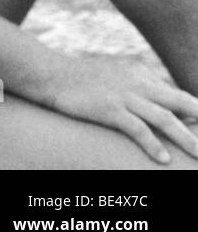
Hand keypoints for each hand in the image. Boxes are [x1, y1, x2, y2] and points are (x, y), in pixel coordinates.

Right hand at [40, 54, 197, 163]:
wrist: (48, 72)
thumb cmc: (77, 77)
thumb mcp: (111, 74)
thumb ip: (133, 84)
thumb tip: (152, 102)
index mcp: (138, 72)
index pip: (175, 93)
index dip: (193, 110)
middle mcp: (136, 82)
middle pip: (180, 101)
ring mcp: (124, 95)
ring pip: (165, 118)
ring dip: (185, 138)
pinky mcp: (109, 108)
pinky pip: (138, 129)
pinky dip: (153, 145)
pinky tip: (163, 159)